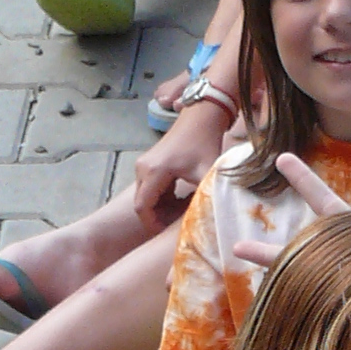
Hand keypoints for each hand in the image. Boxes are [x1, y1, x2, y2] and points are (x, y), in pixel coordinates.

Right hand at [133, 93, 229, 230]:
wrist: (202, 116)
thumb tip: (207, 222)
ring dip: (162, 208)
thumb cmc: (205, 142)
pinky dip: (164, 198)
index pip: (143, 208)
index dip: (153, 225)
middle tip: (180, 224)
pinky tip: (183, 198)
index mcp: (153, 172)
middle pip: (142, 204)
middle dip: (159, 217)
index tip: (168, 233)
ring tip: (185, 210)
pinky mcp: (149, 163)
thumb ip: (205, 197)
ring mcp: (144, 164)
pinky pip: (151, 188)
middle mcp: (142, 168)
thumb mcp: (208, 173)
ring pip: (146, 197)